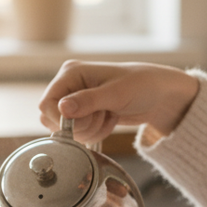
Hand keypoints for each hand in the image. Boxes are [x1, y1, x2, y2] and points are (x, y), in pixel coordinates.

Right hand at [38, 60, 199, 143]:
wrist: (160, 95)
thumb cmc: (142, 85)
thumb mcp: (116, 93)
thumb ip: (87, 101)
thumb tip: (61, 108)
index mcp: (71, 72)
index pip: (46, 103)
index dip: (59, 120)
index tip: (79, 126)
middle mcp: (70, 85)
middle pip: (52, 118)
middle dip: (79, 126)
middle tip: (101, 116)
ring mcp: (77, 100)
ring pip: (66, 129)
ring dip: (90, 130)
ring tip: (109, 116)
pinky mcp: (85, 113)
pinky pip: (79, 133)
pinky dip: (95, 132)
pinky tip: (110, 119)